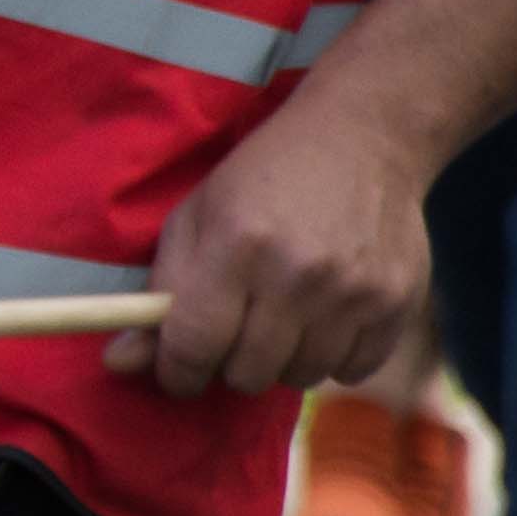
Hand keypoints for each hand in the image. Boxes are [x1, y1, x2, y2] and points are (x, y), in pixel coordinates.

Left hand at [112, 97, 425, 397]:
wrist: (364, 137)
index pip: (194, 346)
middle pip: (247, 373)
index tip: (179, 371)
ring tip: (282, 317)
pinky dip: (332, 358)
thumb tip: (119, 364)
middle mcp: (297, 274)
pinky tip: (325, 318)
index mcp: (237, 245)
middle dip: (229, 362)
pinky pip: (352, 371)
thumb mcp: (197, 217)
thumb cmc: (264, 177)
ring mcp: (354, 292)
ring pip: (300, 378)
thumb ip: (158, 294)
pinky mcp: (397, 303)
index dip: (177, 371)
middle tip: (235, 330)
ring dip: (281, 360)